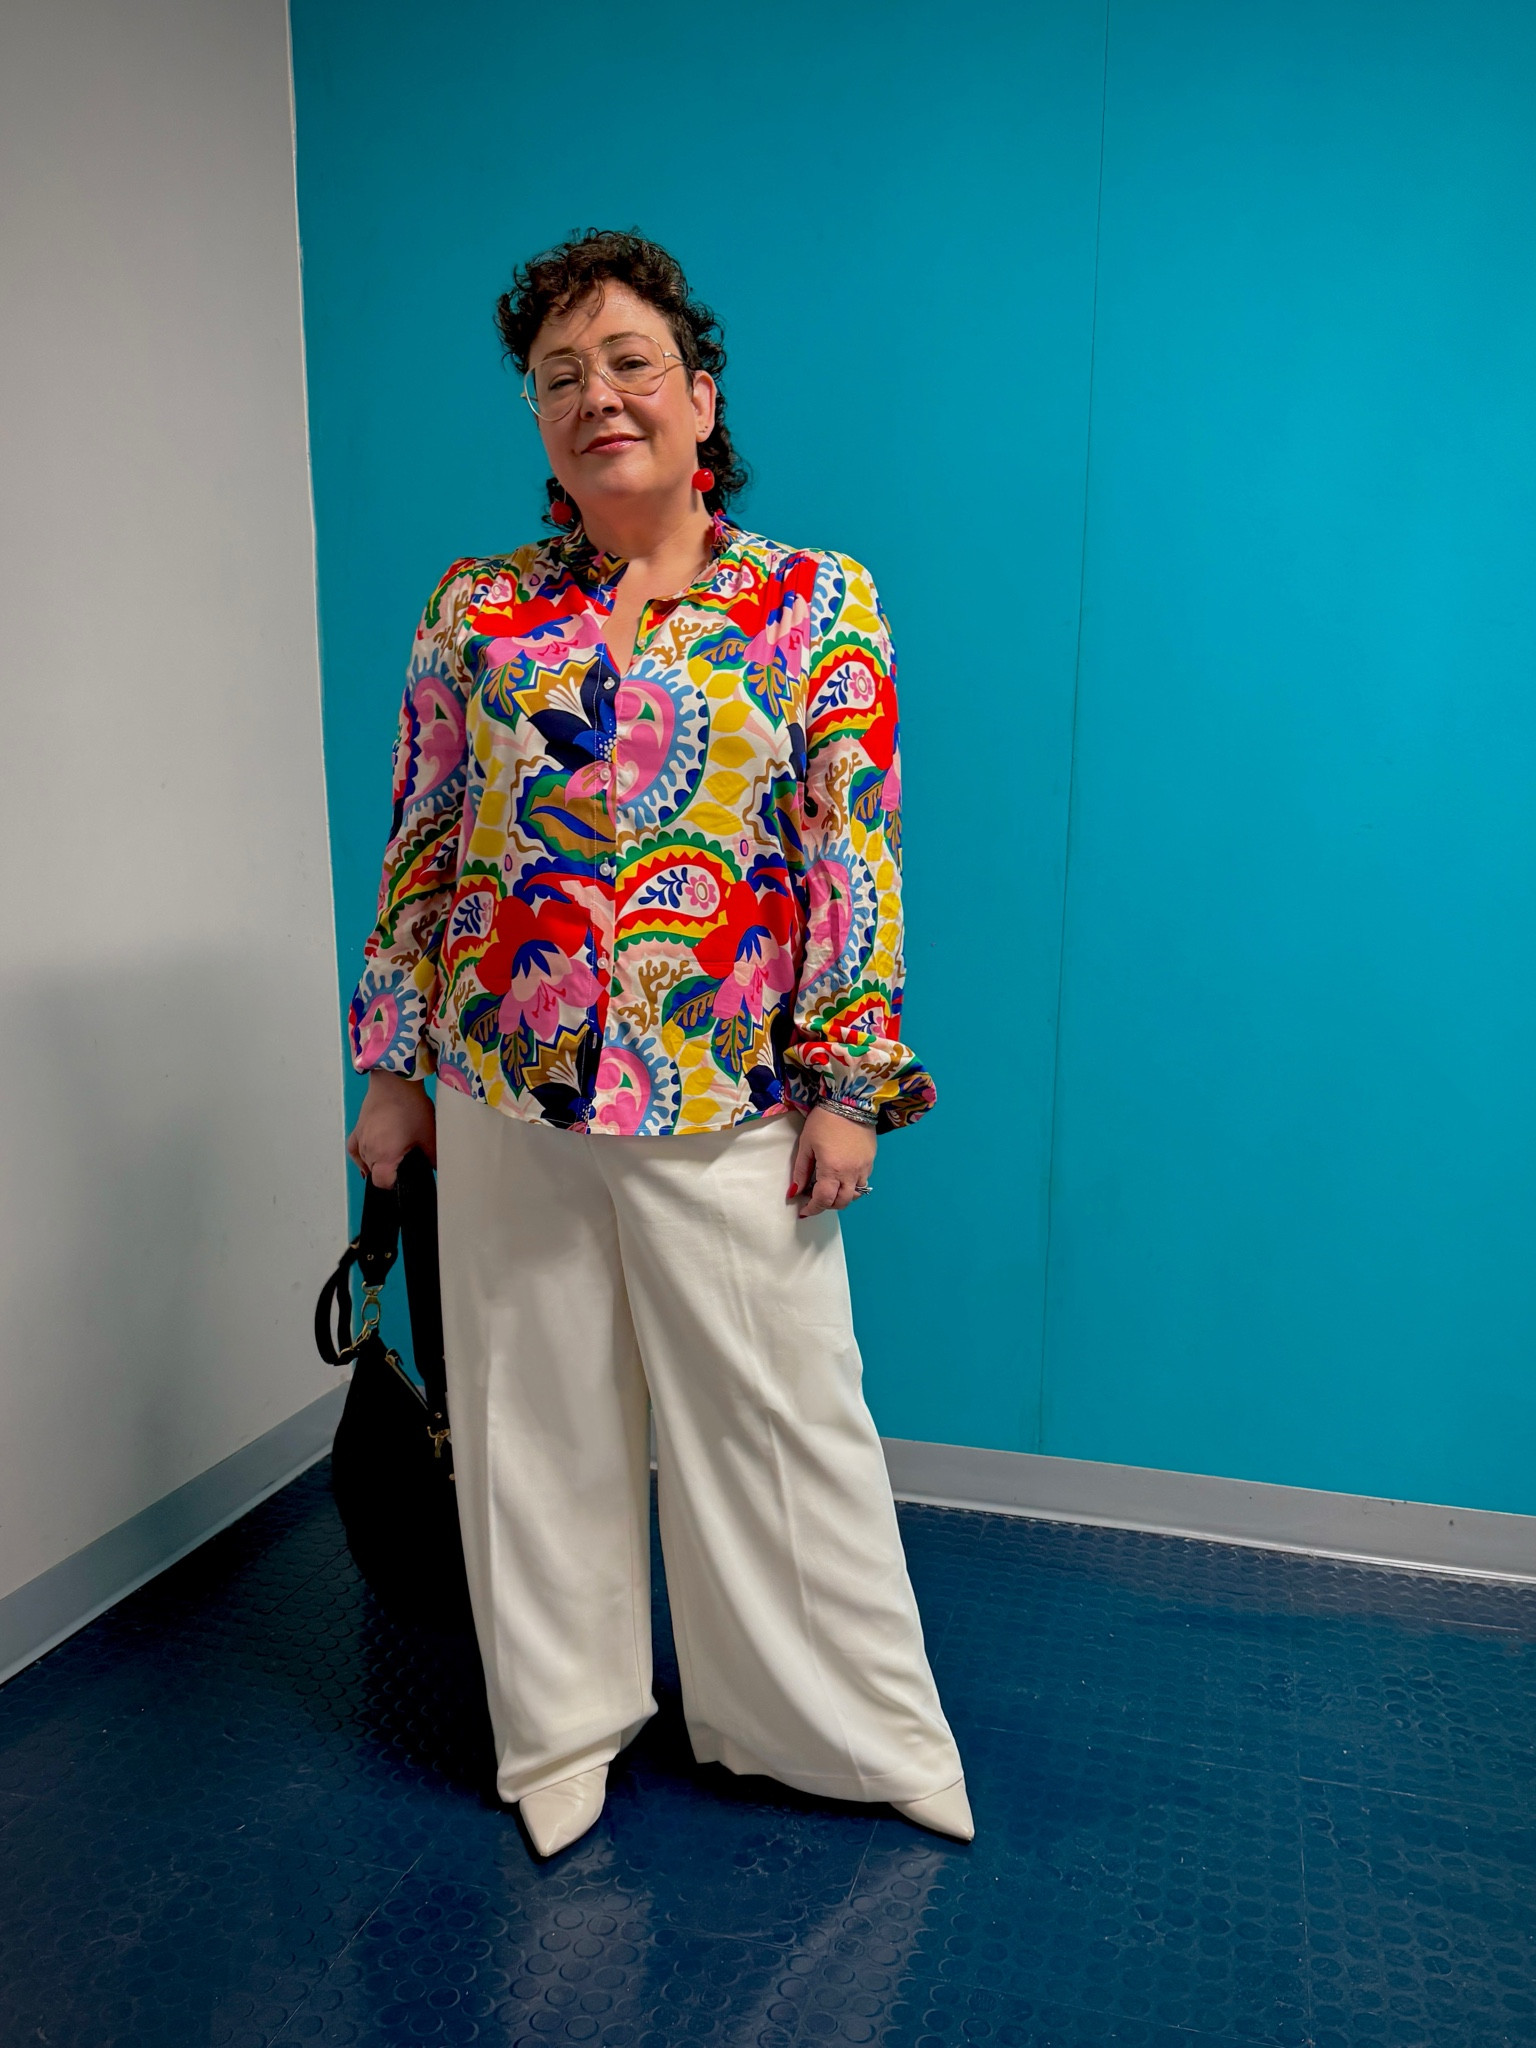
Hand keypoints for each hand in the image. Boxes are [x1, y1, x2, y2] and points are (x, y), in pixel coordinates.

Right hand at [346, 1072, 435, 1187]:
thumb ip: (432, 1157)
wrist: (395, 1082)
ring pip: (366, 1162)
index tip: (404, 1179)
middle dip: (389, 1173)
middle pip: (374, 1174)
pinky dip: (361, 1156)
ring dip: (378, 1163)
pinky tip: (369, 1157)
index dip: (394, 1185)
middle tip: (405, 1163)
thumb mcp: (428, 1135)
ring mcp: (361, 1139)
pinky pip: (355, 1150)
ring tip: (394, 1155)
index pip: (382, 1183)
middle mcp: (368, 1150)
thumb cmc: (410, 1106)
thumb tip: (436, 1169)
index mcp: (384, 1155)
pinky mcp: (358, 1128)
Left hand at [788, 1106, 876, 1218]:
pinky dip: (852, 1186)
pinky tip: (843, 1176)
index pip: (823, 1200)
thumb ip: (801, 1171)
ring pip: (855, 1195)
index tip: (804, 1211)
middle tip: (815, 1198)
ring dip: (842, 1197)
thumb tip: (795, 1192)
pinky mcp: (871, 1160)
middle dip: (827, 1205)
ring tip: (830, 1188)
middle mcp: (851, 1173)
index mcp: (832, 1170)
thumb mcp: (806, 1144)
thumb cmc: (823, 1120)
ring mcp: (864, 1168)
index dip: (812, 1209)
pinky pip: (863, 1182)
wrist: (851, 1101)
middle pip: (841, 1202)